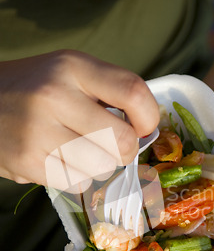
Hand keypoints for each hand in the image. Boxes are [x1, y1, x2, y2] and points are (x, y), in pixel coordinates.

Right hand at [0, 50, 159, 192]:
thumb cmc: (35, 88)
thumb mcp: (69, 72)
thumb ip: (107, 92)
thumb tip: (144, 130)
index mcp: (73, 67)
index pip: (133, 92)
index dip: (148, 117)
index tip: (142, 127)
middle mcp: (55, 96)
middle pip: (121, 141)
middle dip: (125, 150)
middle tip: (111, 145)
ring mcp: (38, 132)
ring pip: (102, 168)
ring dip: (99, 165)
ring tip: (79, 150)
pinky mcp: (27, 162)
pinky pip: (77, 182)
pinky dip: (75, 176)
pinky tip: (58, 159)